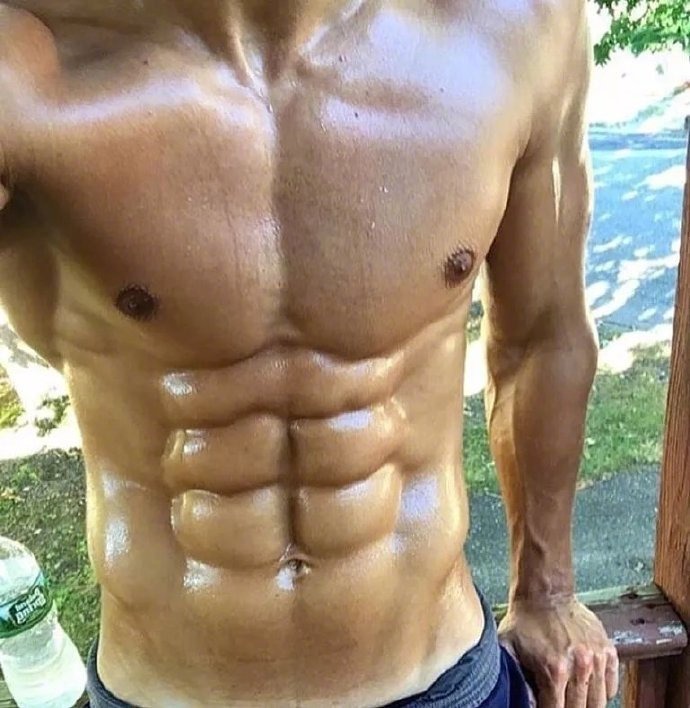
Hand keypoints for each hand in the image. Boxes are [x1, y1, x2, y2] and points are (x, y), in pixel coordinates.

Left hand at [498, 597, 618, 707]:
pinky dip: (602, 691)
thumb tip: (525, 702)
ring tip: (573, 698)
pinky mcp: (608, 650)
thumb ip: (515, 678)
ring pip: (599, 703)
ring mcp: (597, 659)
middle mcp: (580, 668)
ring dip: (585, 703)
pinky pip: (611, 686)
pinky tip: (588, 687)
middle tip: (559, 701)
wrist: (545, 592)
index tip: (545, 705)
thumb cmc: (525, 620)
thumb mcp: (508, 648)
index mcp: (554, 670)